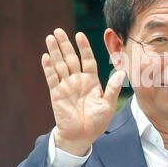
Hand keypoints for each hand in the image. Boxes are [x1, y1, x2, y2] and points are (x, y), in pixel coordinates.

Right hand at [41, 28, 125, 155]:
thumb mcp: (108, 105)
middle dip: (65, 44)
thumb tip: (122, 73)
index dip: (84, 47)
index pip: (87, 59)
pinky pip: (52, 78)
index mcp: (91, 81)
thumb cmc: (97, 121)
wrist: (82, 136)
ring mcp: (66, 86)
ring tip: (50, 38)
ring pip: (60, 65)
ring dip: (55, 52)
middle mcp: (78, 80)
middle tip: (58, 30)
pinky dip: (48, 68)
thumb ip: (113, 89)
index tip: (80, 34)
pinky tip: (45, 57)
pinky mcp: (56, 94)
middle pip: (70, 58)